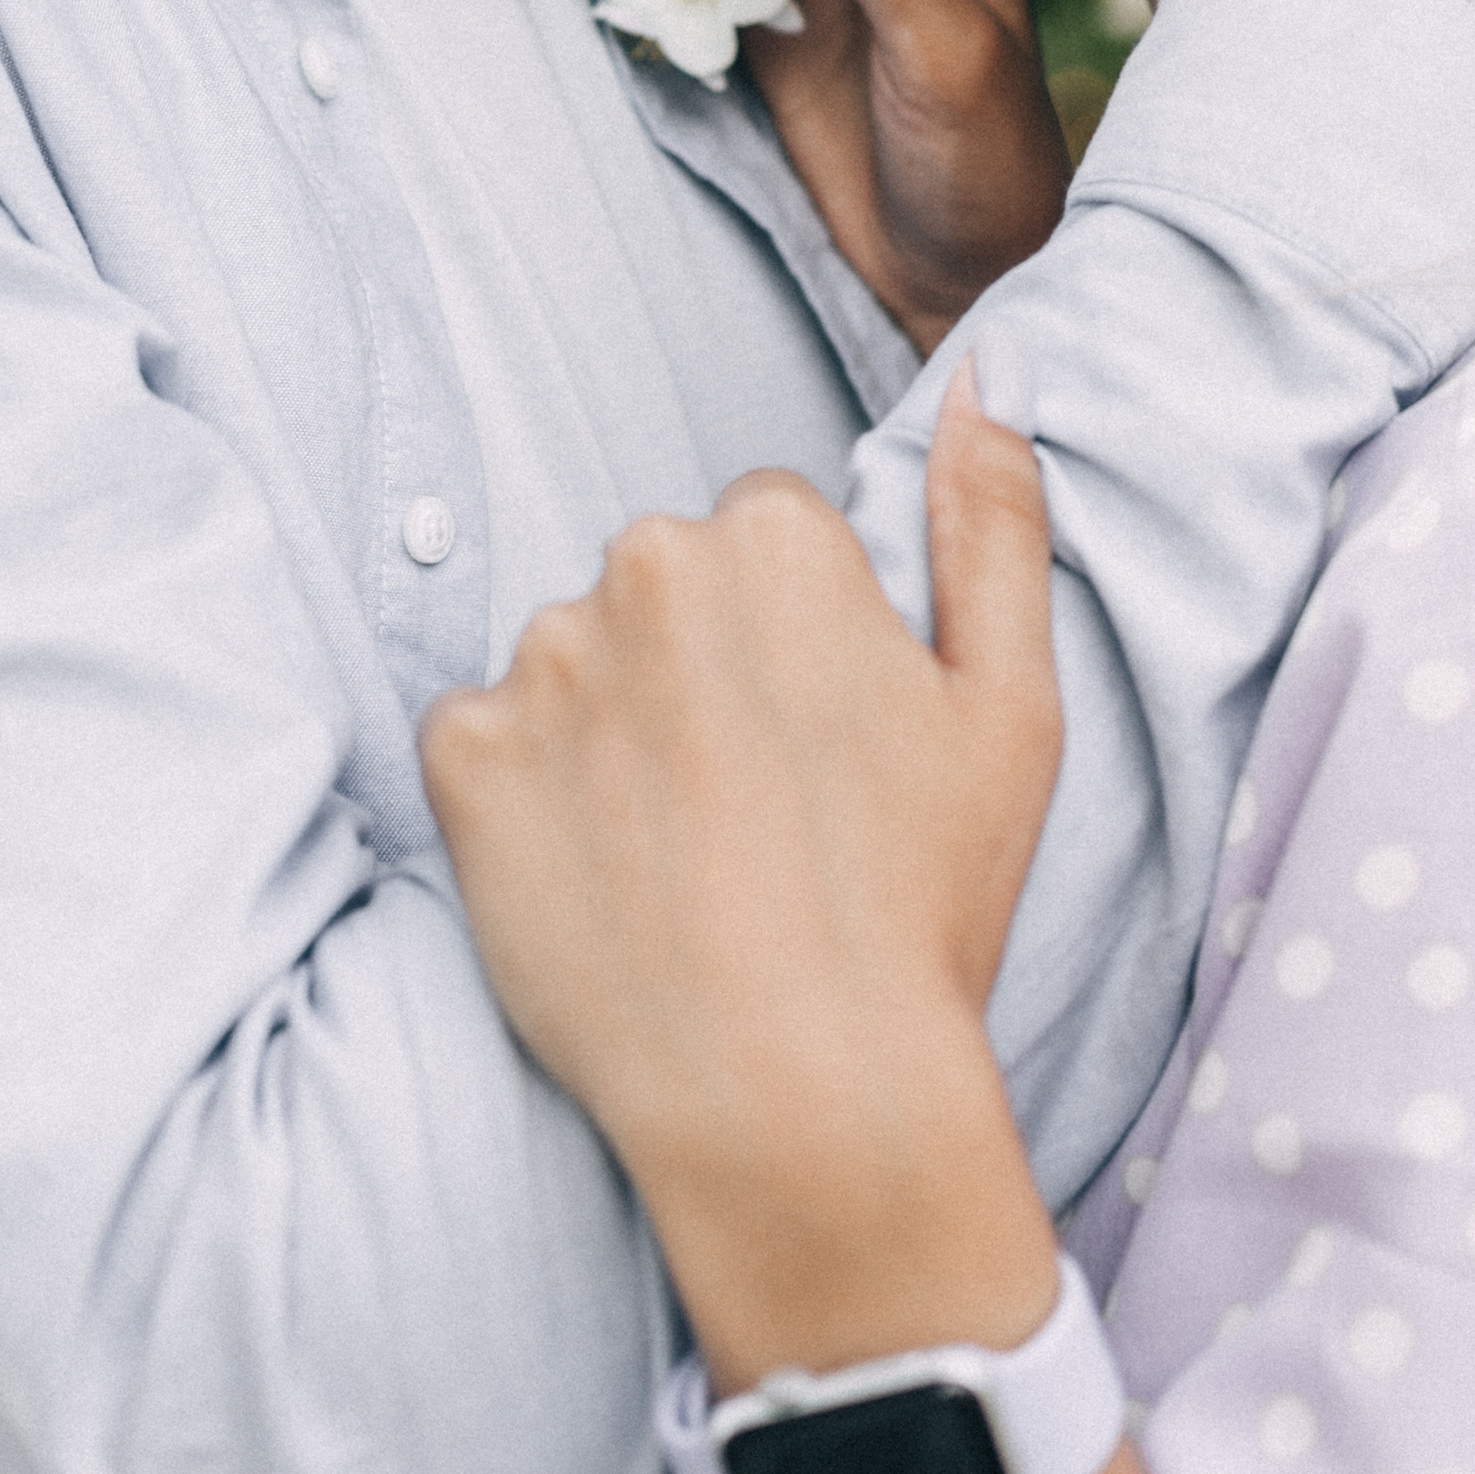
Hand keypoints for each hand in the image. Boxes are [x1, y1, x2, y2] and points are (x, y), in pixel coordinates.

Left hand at [421, 369, 1065, 1387]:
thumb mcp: (1009, 701)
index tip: (823, 753)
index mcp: (774, 533)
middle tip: (756, 815)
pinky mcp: (465, 760)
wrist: (799, 1101)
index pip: (765, 543)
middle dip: (698, 676)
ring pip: (574, 667)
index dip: (801, 654)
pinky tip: (602, 881)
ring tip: (682, 862)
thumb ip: (992, 514)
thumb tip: (985, 372)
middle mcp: (645, 563)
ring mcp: (544, 661)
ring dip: (611, 738)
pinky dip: (526, 803)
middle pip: (661, 591)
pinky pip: (484, 746)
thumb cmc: (921, 906)